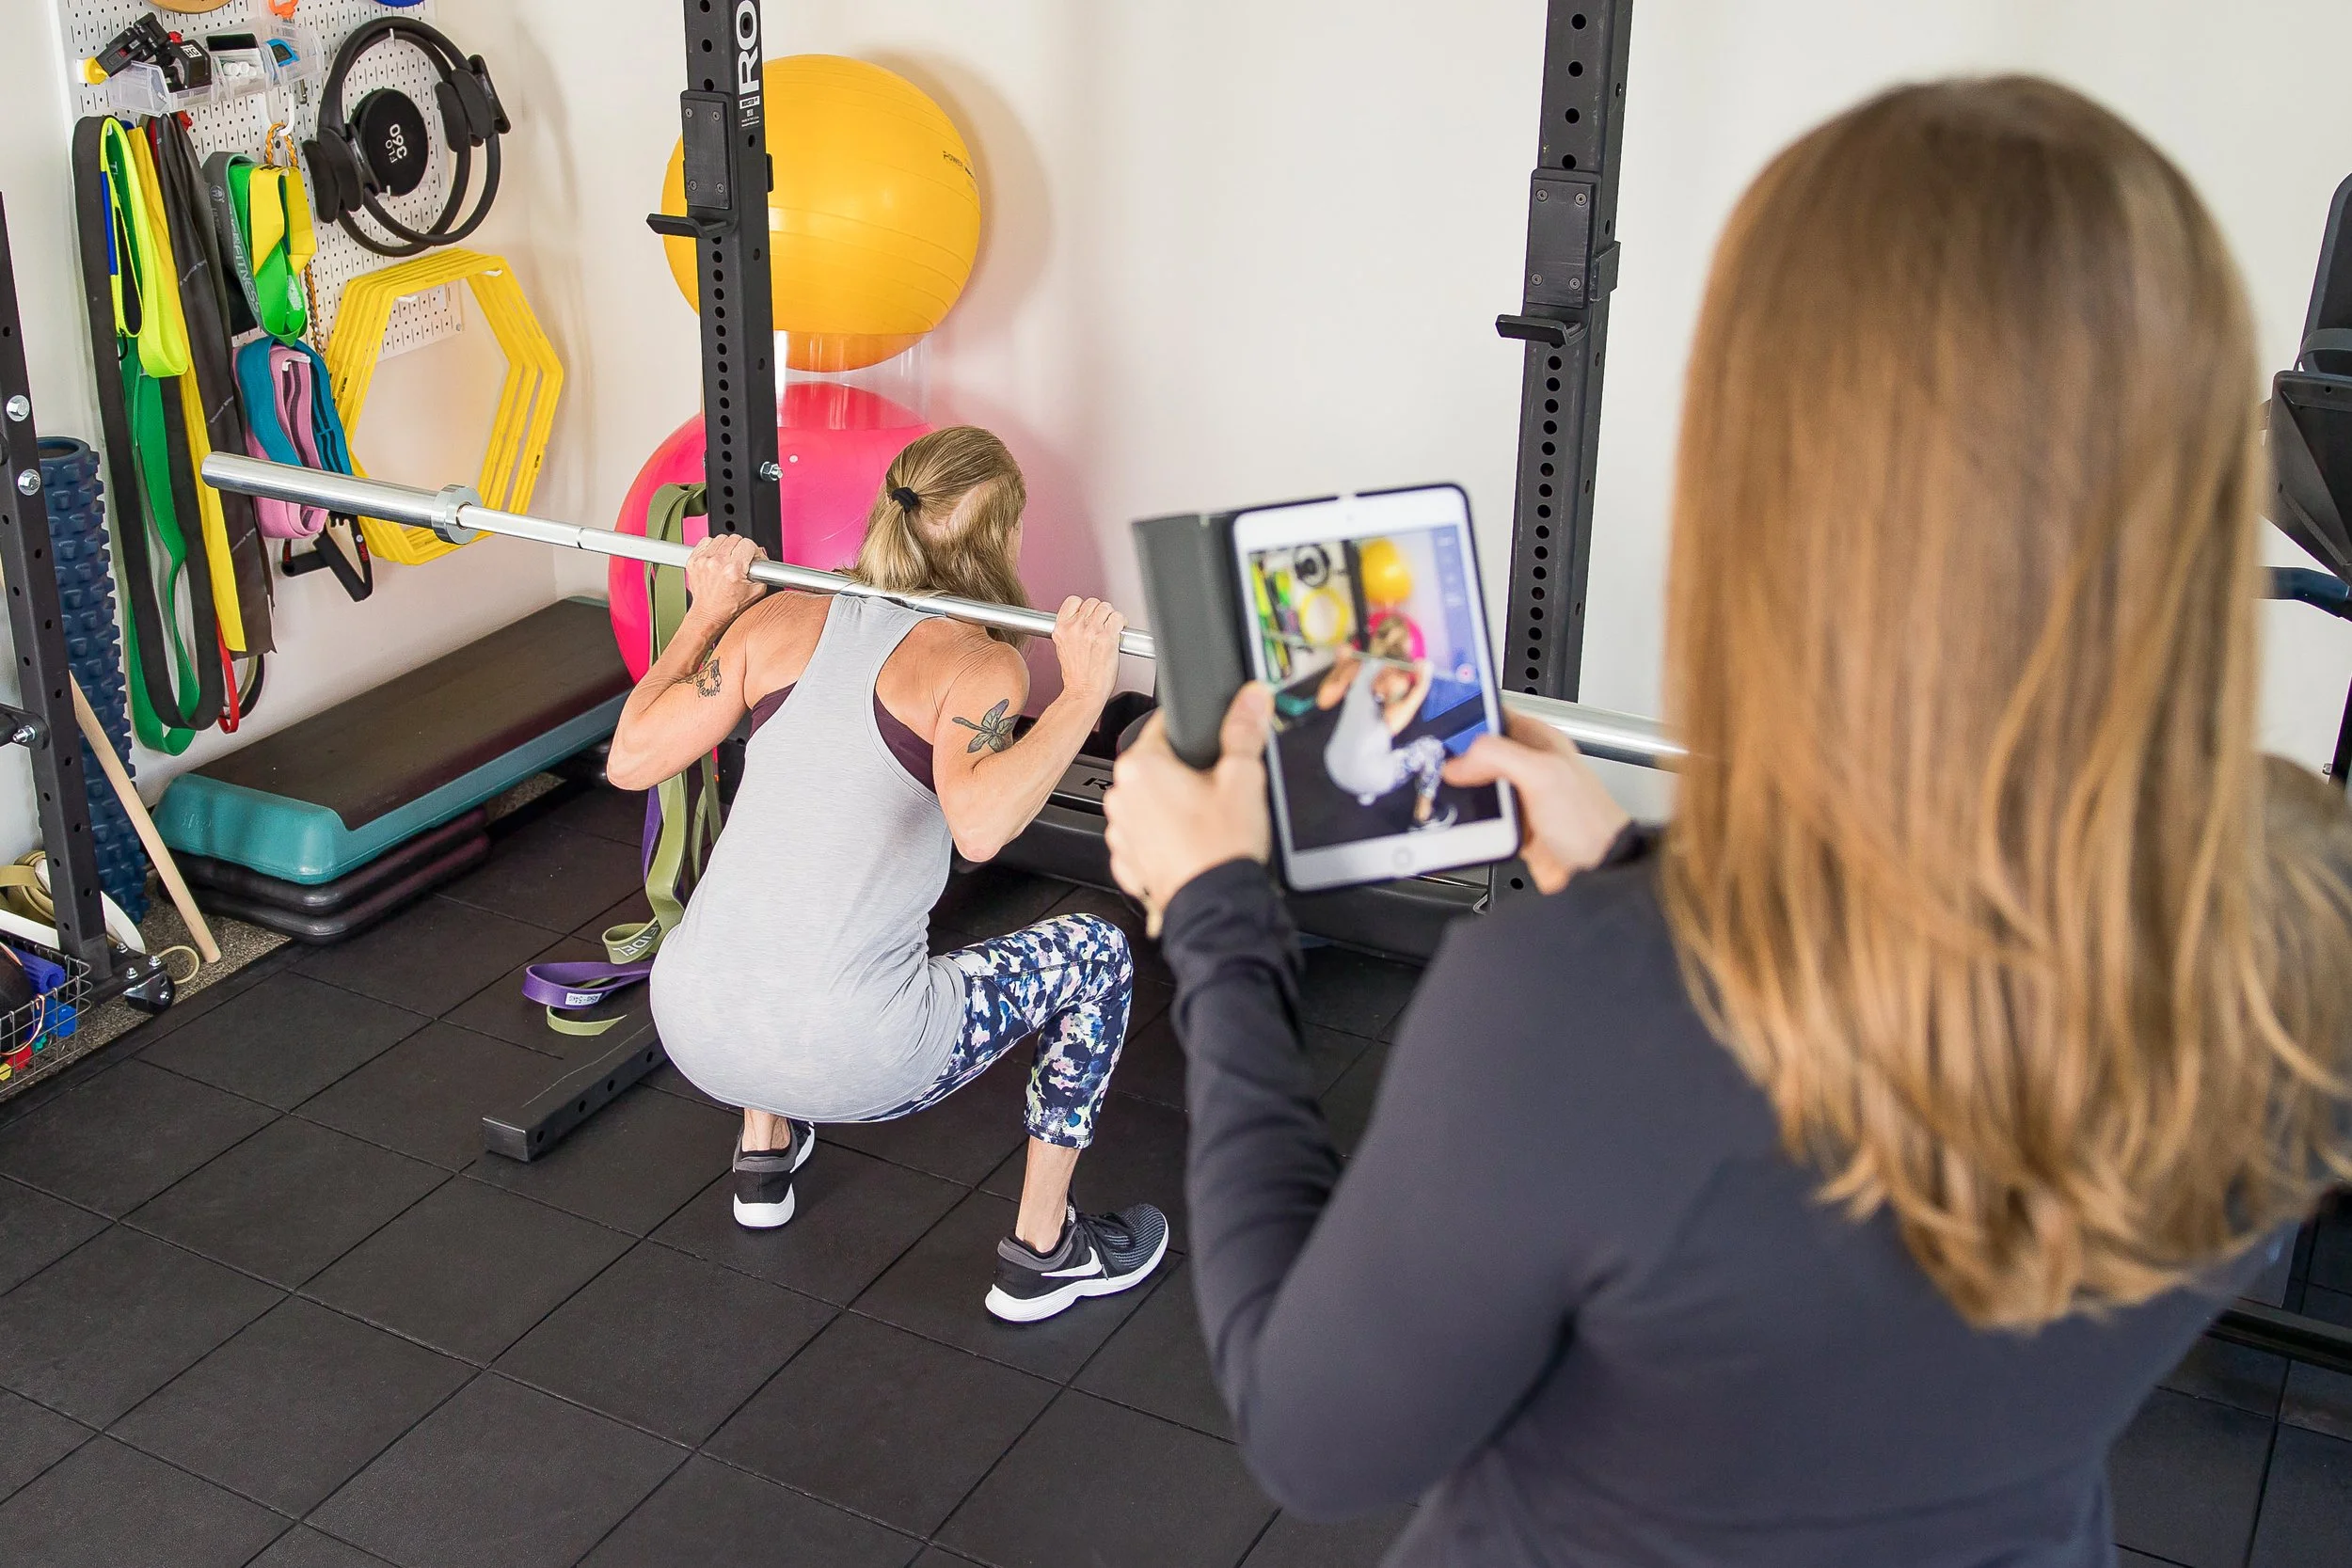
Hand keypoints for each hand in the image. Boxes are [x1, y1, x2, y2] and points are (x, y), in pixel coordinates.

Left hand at [684, 534, 766, 622]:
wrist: (709, 613)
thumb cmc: (729, 605)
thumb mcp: (756, 591)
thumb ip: (765, 572)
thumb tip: (761, 555)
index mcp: (733, 569)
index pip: (748, 543)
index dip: (753, 550)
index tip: (751, 557)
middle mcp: (717, 562)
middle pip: (734, 538)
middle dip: (740, 548)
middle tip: (740, 559)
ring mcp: (703, 560)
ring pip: (720, 538)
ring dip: (726, 546)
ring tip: (727, 559)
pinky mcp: (693, 559)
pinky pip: (706, 541)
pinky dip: (712, 547)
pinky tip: (716, 557)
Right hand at [1052, 596, 1124, 709]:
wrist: (1084, 691)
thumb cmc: (1077, 675)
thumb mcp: (1064, 647)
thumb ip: (1070, 630)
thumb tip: (1083, 619)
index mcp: (1061, 628)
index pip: (1073, 601)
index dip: (1084, 607)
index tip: (1089, 616)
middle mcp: (1075, 627)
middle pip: (1093, 603)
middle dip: (1100, 613)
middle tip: (1103, 626)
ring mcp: (1091, 631)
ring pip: (1107, 608)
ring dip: (1111, 617)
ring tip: (1110, 630)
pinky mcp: (1107, 637)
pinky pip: (1118, 617)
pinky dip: (1121, 623)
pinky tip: (1118, 632)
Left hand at [1105, 685, 1273, 927]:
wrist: (1216, 906)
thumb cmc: (1221, 847)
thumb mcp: (1243, 777)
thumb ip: (1244, 730)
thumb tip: (1250, 698)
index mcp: (1140, 766)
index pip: (1163, 726)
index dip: (1194, 733)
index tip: (1212, 745)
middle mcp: (1120, 796)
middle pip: (1156, 766)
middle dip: (1185, 773)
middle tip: (1217, 790)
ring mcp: (1120, 832)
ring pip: (1149, 803)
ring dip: (1172, 806)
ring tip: (1206, 822)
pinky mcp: (1128, 861)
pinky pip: (1145, 837)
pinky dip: (1165, 839)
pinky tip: (1191, 845)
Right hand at [1443, 710, 1631, 892]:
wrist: (1597, 873)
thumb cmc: (1590, 823)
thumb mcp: (1544, 775)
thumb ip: (1499, 756)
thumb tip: (1458, 761)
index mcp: (1539, 741)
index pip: (1495, 715)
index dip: (1467, 717)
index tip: (1441, 729)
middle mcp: (1528, 766)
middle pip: (1478, 753)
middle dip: (1455, 760)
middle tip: (1432, 766)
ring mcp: (1519, 797)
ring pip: (1475, 787)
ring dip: (1458, 793)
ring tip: (1440, 796)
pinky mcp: (1512, 827)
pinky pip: (1479, 819)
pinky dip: (1466, 822)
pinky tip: (1457, 823)